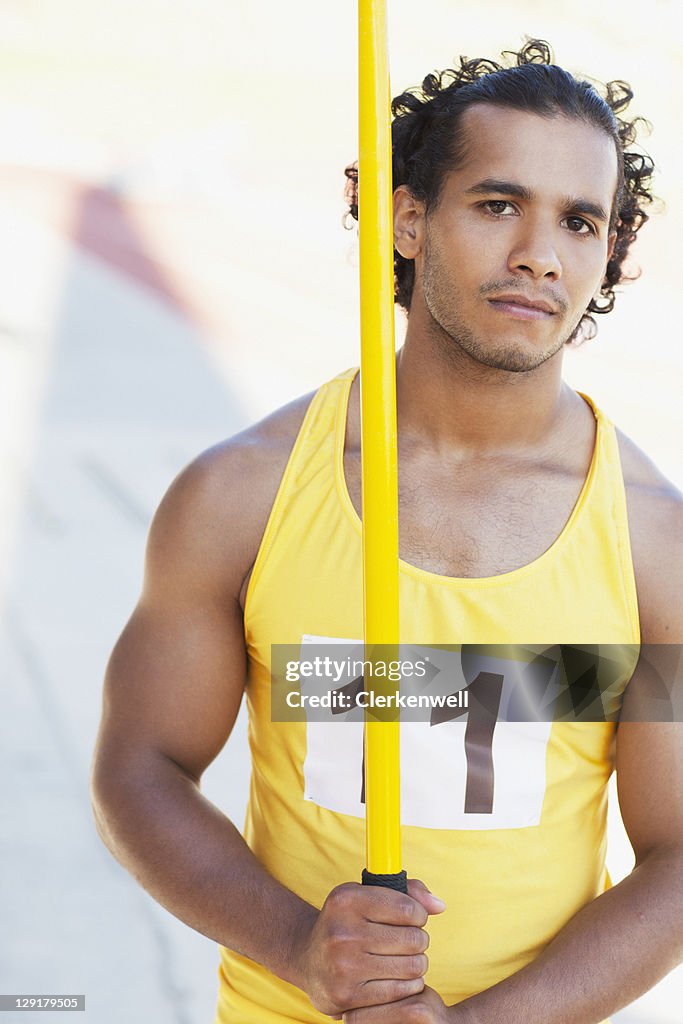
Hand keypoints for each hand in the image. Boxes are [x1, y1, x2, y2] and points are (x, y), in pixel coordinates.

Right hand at [291, 878, 445, 1017]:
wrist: (308, 961)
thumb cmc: (347, 923)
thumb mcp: (367, 896)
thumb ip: (408, 892)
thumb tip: (439, 906)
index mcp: (345, 900)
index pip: (407, 908)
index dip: (419, 915)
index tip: (412, 919)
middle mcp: (341, 932)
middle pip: (413, 939)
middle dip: (419, 940)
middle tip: (408, 942)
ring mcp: (343, 966)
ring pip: (412, 966)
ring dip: (417, 963)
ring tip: (406, 959)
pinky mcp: (347, 996)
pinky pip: (401, 990)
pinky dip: (409, 984)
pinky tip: (399, 977)